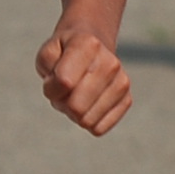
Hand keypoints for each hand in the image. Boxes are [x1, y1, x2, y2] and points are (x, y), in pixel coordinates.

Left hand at [35, 19, 131, 136]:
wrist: (93, 46)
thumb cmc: (64, 53)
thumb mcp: (47, 54)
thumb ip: (48, 71)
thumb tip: (68, 97)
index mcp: (88, 45)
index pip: (63, 82)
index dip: (50, 88)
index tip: (52, 79)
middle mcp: (110, 63)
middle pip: (76, 107)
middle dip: (62, 103)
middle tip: (63, 91)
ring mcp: (122, 82)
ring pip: (87, 121)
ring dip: (74, 113)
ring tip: (75, 94)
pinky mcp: (126, 100)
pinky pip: (99, 128)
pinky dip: (87, 121)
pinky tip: (88, 104)